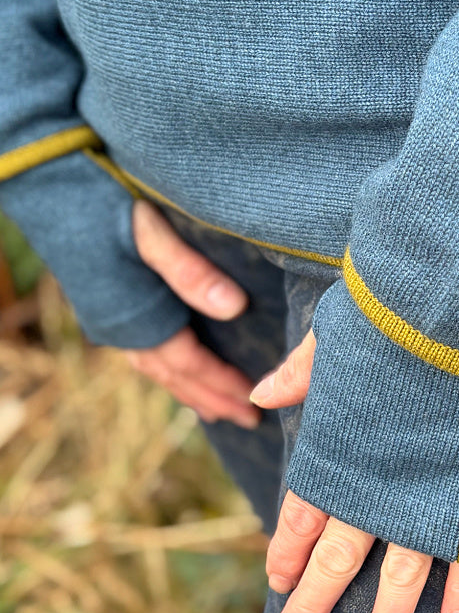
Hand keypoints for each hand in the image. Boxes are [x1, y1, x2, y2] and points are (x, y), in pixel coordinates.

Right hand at [125, 199, 261, 428]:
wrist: (50, 190)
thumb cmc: (104, 206)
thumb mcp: (152, 232)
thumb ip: (190, 271)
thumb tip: (235, 309)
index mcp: (137, 318)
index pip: (189, 363)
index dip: (222, 383)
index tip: (253, 402)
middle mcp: (122, 330)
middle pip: (174, 377)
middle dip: (211, 400)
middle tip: (246, 422)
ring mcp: (112, 322)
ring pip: (157, 370)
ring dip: (189, 391)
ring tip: (215, 411)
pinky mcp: (108, 309)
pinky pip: (143, 355)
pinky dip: (168, 371)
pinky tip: (177, 372)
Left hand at [249, 332, 458, 612]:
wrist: (457, 310)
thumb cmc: (394, 316)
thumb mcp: (336, 336)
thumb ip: (301, 373)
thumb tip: (260, 396)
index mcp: (336, 450)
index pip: (302, 514)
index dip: (286, 550)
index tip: (275, 580)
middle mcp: (373, 485)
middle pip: (336, 559)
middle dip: (313, 604)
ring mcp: (422, 497)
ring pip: (398, 578)